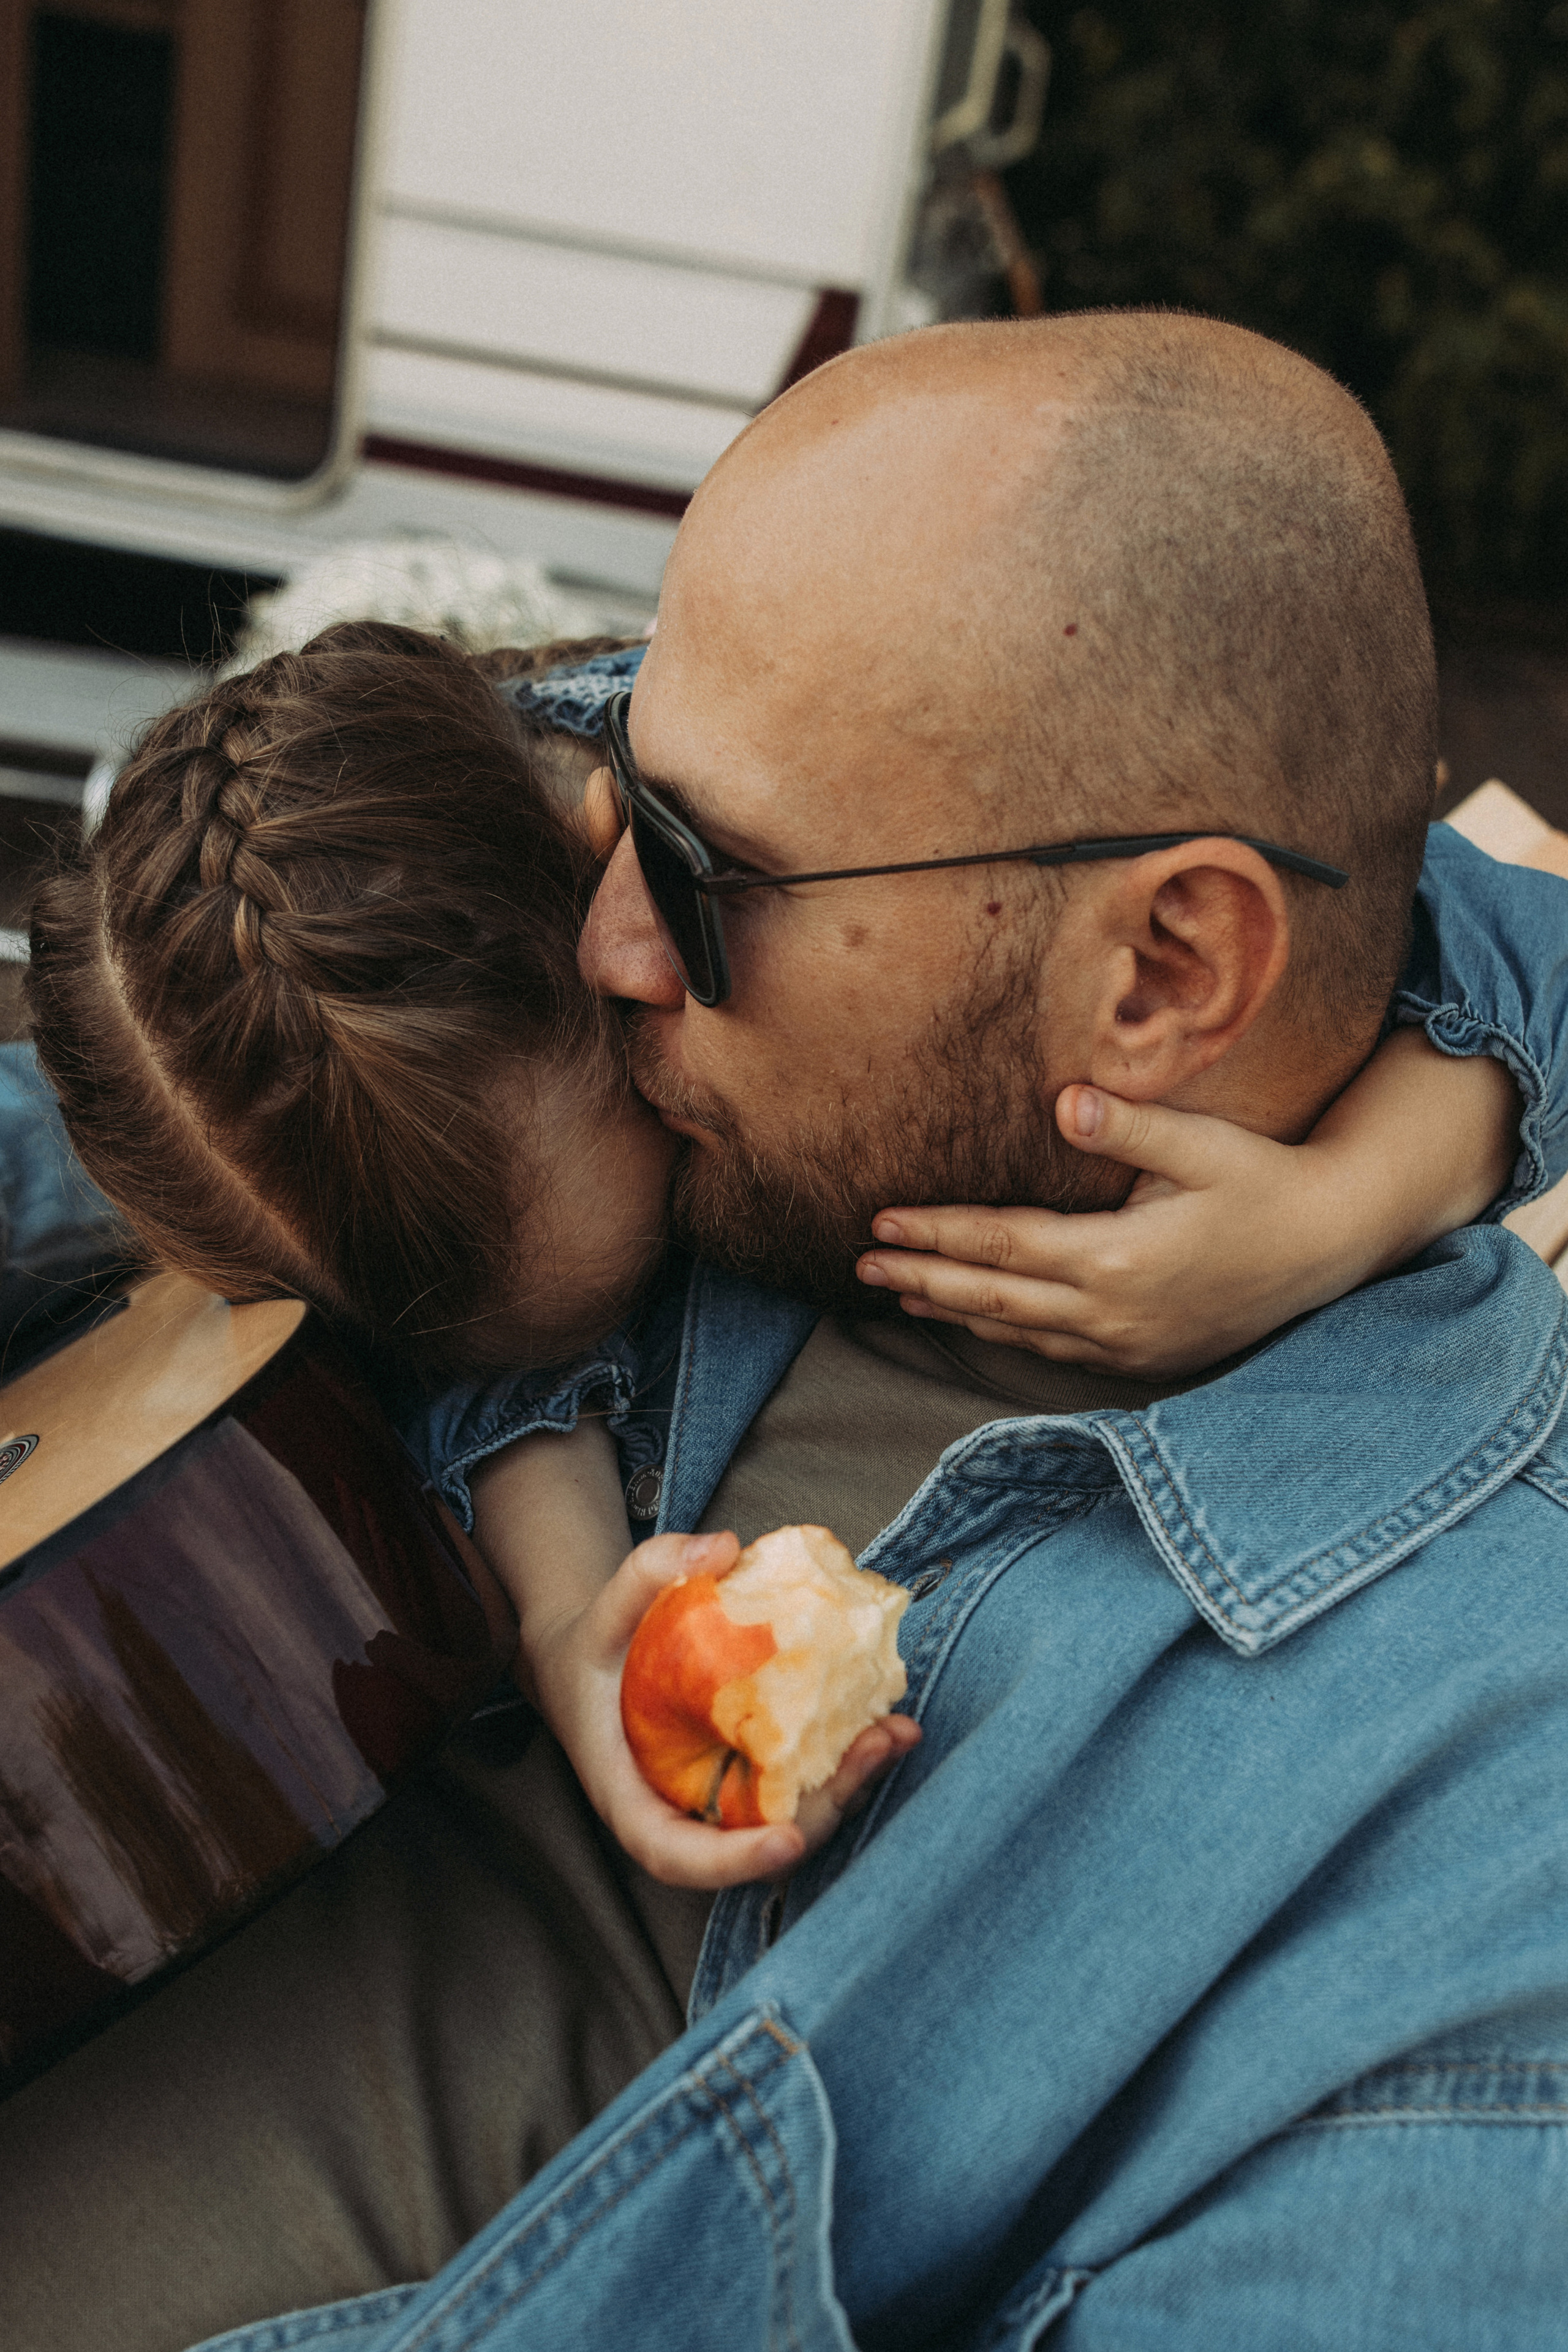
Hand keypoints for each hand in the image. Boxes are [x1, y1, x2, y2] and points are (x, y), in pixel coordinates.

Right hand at [528, 1528, 919, 1888]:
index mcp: (632, 1798)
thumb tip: (724, 1548)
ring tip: (898, 1732)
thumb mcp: (604, 1606)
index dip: (734, 1861)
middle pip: (758, 1842)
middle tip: (876, 1749)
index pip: (676, 1854)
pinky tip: (890, 1720)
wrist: (596, 1665)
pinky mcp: (757, 1775)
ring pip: (795, 1816)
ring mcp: (726, 1800)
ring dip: (853, 1783)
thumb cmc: (594, 1646)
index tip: (787, 1839)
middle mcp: (685, 1815)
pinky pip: (804, 1781)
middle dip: (824, 1809)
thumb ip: (649, 1569)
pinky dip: (848, 1758)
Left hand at [856, 1079, 1433, 1379]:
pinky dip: (1006, 1334)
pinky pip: (1055, 1352)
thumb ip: (1130, 1124)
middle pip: (992, 1297)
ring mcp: (1127, 1345)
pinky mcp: (1144, 1359)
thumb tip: (1063, 1099)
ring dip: (953, 1312)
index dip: (937, 1234)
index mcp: (1115, 1257)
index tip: (881, 1223)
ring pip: (1017, 1332)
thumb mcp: (1203, 1144)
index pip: (1001, 1245)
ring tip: (901, 1295)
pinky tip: (978, 1320)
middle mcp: (1111, 1312)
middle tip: (861, 1268)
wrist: (1331, 1246)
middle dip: (921, 1279)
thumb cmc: (1265, 1182)